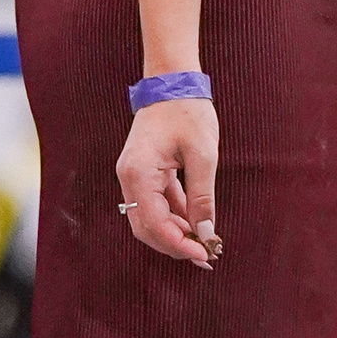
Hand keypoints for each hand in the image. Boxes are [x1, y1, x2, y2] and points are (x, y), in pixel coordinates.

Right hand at [117, 98, 220, 267]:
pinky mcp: (144, 173)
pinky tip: (196, 225)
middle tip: (206, 256)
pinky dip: (175, 217)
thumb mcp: (203, 154)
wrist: (172, 81)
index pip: (153, 223)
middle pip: (147, 227)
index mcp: (139, 173)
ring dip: (176, 233)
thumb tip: (206, 231)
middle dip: (175, 244)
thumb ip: (202, 195)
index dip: (178, 244)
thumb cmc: (188, 111)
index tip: (203, 254)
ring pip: (151, 219)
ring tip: (205, 244)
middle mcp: (130, 179)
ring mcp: (135, 176)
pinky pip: (157, 203)